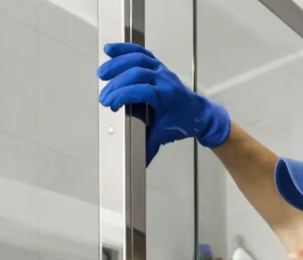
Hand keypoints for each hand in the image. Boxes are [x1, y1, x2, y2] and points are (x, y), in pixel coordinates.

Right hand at [97, 42, 230, 164]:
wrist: (200, 113)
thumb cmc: (181, 124)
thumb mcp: (162, 137)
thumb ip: (146, 148)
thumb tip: (134, 166)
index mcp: (166, 96)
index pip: (141, 90)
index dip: (123, 95)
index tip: (109, 104)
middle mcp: (164, 79)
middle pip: (137, 72)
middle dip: (116, 83)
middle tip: (103, 97)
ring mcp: (161, 70)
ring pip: (138, 59)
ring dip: (118, 63)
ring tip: (102, 73)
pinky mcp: (158, 66)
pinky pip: (141, 53)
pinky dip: (125, 50)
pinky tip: (110, 50)